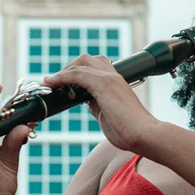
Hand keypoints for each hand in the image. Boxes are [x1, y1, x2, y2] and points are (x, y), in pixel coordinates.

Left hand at [42, 55, 157, 151]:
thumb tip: (88, 102)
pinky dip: (61, 77)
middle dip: (68, 69)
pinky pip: (77, 74)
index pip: (95, 67)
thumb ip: (98, 105)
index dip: (76, 72)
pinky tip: (51, 84)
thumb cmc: (129, 131)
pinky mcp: (104, 84)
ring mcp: (109, 78)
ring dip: (62, 72)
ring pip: (80, 63)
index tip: (62, 85)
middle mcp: (113, 76)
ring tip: (50, 84)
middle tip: (56, 84)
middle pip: (86, 59)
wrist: (144, 135)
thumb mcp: (108, 114)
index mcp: (116, 82)